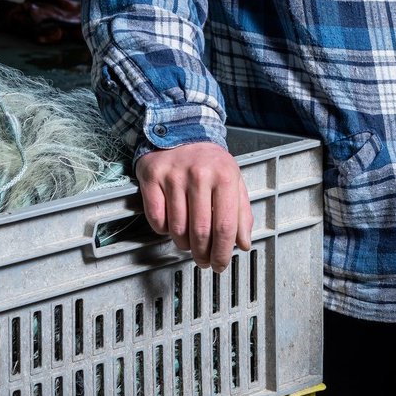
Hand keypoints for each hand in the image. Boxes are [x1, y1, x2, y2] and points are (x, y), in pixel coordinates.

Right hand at [135, 142, 252, 270]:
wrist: (180, 130)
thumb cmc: (209, 160)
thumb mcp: (233, 180)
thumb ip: (241, 213)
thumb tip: (243, 244)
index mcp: (225, 176)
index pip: (225, 226)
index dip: (222, 252)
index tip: (220, 264)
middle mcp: (199, 174)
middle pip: (201, 232)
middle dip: (203, 254)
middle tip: (204, 261)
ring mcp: (173, 176)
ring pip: (177, 229)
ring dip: (183, 244)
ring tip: (188, 242)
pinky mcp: (152, 177)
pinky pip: (156, 219)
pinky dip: (164, 230)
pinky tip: (172, 224)